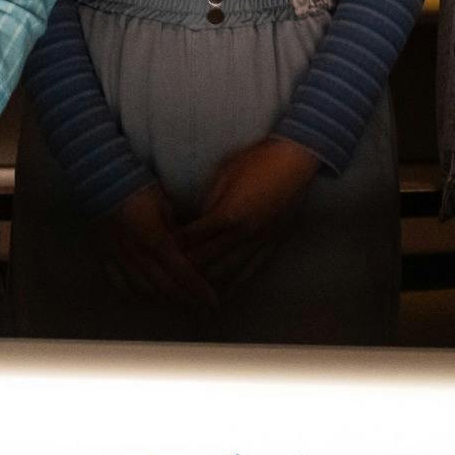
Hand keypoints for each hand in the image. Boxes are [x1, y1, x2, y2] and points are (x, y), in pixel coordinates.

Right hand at [93, 185, 215, 309]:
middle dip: (186, 301)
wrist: (99, 180)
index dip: (198, 289)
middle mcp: (136, 254)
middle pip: (164, 287)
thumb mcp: (164, 204)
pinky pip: (120, 285)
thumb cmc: (137, 186)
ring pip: (143, 291)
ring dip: (164, 301)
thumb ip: (176, 231)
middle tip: (203, 310)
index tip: (214, 302)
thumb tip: (190, 250)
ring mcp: (117, 259)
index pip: (181, 271)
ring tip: (181, 305)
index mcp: (153, 238)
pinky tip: (147, 299)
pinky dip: (135, 296)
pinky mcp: (104, 258)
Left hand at [176, 137, 320, 289]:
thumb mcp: (225, 174)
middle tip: (169, 276)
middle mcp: (243, 234)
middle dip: (186, 269)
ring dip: (208, 285)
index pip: (194, 238)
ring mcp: (259, 241)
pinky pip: (252, 270)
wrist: (294, 159)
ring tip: (192, 294)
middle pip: (208, 260)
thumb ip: (209, 202)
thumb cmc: (256, 160)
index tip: (159, 250)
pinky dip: (236, 284)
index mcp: (228, 215)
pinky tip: (224, 296)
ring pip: (229, 273)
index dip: (174, 245)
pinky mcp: (272, 243)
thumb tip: (195, 221)